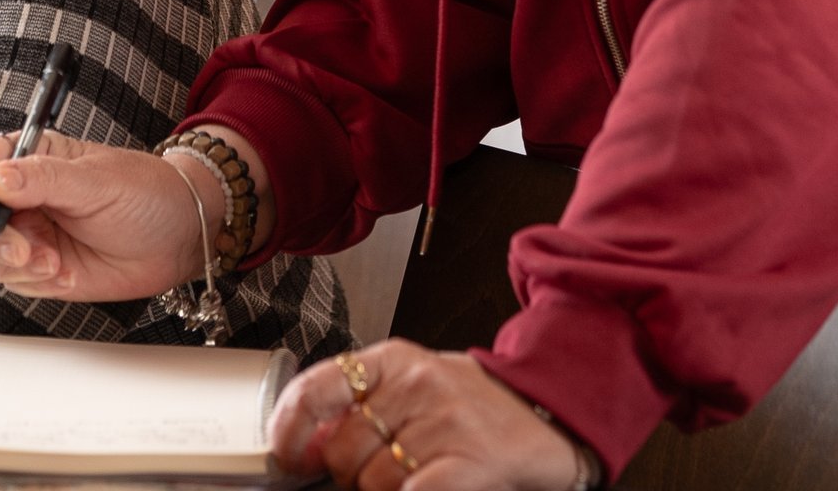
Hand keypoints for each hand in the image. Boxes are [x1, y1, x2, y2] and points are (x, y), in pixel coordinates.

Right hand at [0, 129, 205, 300]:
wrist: (179, 238)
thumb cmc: (147, 194)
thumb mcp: (97, 181)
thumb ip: (45, 180)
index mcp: (32, 156)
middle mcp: (22, 194)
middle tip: (24, 251)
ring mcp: (29, 232)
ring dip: (13, 263)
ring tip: (52, 263)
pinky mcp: (39, 267)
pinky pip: (11, 278)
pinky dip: (31, 280)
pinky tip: (62, 273)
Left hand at [270, 340, 587, 490]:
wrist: (551, 411)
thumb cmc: (480, 406)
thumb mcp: (418, 387)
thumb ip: (366, 406)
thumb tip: (311, 444)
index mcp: (397, 359)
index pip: (319, 386)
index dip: (290, 427)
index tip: (286, 456)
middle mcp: (417, 384)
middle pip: (343, 448)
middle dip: (349, 475)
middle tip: (379, 473)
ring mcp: (444, 422)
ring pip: (372, 480)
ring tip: (414, 479)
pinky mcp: (467, 462)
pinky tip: (422, 485)